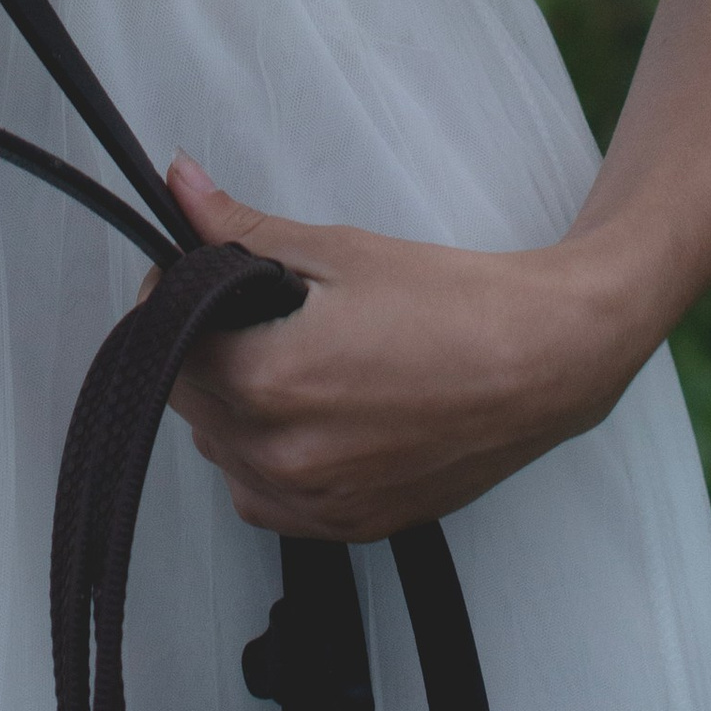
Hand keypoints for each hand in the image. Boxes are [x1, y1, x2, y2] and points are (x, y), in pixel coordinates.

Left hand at [161, 160, 648, 539]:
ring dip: (230, 406)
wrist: (543, 363)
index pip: (166, 344)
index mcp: (270, 382)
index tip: (196, 275)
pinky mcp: (350, 525)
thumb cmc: (453, 305)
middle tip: (249, 309)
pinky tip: (307, 415)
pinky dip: (268, 459)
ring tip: (287, 358)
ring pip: (223, 452)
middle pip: (188, 400)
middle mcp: (285, 456)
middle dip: (200, 348)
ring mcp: (318, 501)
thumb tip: (179, 185)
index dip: (171, 298)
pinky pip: (268, 499)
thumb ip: (242, 228)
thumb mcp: (338, 252)